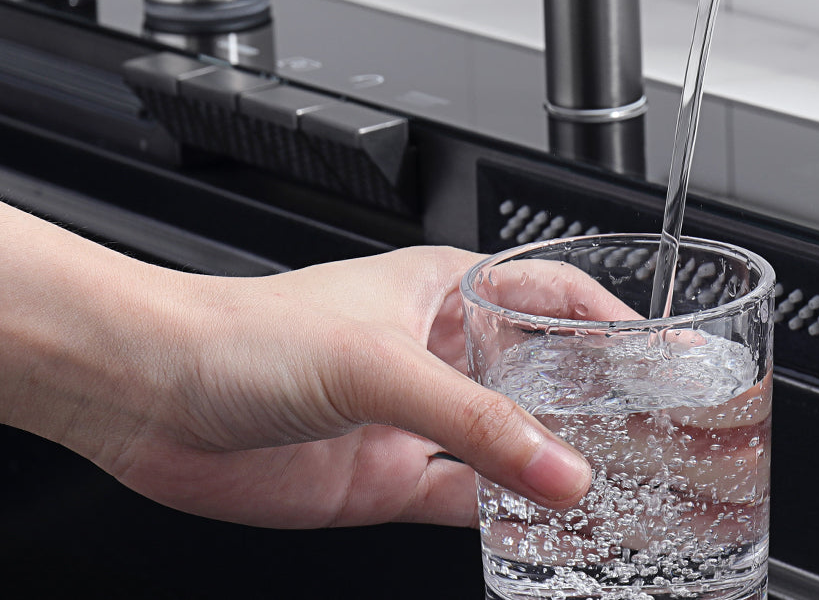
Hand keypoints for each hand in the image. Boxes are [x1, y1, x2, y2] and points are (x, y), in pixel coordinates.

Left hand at [69, 246, 628, 529]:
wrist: (150, 395)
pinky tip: (543, 528)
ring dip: (557, 468)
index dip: (613, 319)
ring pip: (508, 447)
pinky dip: (506, 519)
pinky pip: (465, 504)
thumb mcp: (377, 364)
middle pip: (540, 377)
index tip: (668, 352)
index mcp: (442, 289)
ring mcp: (410, 422)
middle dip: (600, 403)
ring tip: (623, 489)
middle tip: (663, 433)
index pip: (553, 292)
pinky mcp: (382, 483)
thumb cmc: (241, 335)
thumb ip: (474, 423)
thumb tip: (561, 470)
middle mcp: (433, 352)